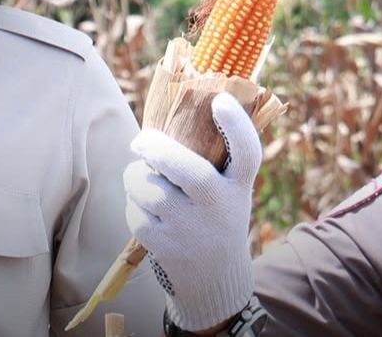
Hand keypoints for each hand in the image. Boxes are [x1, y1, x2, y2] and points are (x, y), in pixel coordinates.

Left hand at [123, 93, 260, 331]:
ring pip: (145, 185)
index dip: (236, 125)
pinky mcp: (165, 246)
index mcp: (238, 187)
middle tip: (140, 142)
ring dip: (136, 177)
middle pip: (181, 166)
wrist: (215, 280)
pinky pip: (135, 211)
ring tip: (145, 181)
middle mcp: (219, 206)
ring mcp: (191, 229)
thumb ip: (210, 159)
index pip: (247, 152)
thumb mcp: (227, 191)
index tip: (221, 100)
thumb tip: (167, 109)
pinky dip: (134, 205)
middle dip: (153, 147)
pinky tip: (147, 211)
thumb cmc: (215, 218)